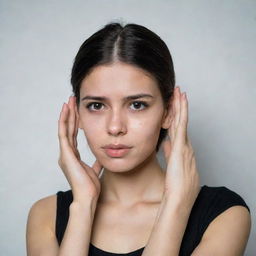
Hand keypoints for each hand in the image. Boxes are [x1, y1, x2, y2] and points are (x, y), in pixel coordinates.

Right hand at [58, 96, 102, 202]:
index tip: (78, 111)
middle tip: (72, 101)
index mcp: (72, 156)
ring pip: (64, 128)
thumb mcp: (95, 170)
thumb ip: (96, 162)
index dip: (75, 122)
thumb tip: (102, 156)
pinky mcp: (66, 154)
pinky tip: (66, 110)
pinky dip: (64, 121)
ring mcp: (65, 153)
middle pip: (68, 129)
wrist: (88, 197)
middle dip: (70, 114)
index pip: (73, 135)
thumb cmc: (90, 187)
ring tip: (69, 100)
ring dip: (67, 114)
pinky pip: (63, 133)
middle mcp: (67, 153)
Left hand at [161, 86, 199, 207]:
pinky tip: (181, 102)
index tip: (174, 106)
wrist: (179, 199)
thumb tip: (164, 142)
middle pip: (182, 122)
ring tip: (180, 92)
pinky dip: (181, 113)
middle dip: (180, 107)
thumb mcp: (172, 164)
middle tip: (179, 93)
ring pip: (182, 121)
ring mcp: (184, 146)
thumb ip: (169, 152)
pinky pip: (181, 126)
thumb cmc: (176, 186)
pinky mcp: (181, 148)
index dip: (177, 116)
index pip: (179, 129)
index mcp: (182, 150)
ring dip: (181, 106)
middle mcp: (185, 145)